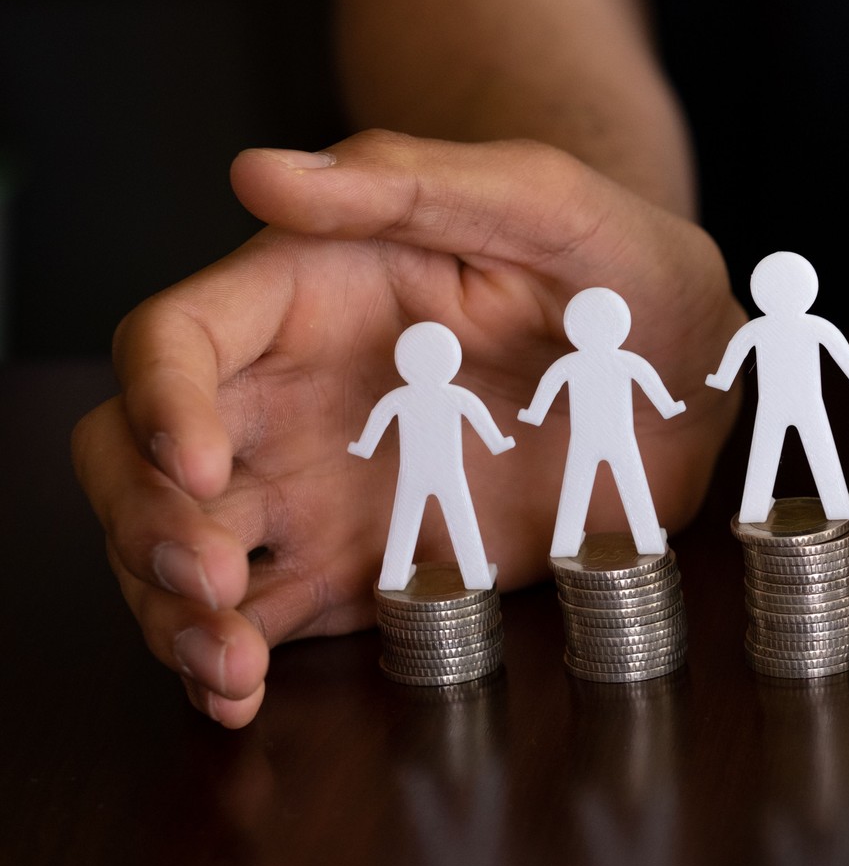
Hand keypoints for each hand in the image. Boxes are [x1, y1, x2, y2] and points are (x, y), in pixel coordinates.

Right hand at [72, 132, 744, 725]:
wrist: (688, 364)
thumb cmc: (614, 256)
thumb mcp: (539, 199)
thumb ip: (409, 186)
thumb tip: (261, 170)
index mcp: (309, 294)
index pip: (176, 341)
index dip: (162, 402)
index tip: (202, 462)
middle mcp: (290, 394)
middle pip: (143, 458)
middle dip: (144, 520)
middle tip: (207, 576)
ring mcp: (321, 485)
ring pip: (188, 549)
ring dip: (174, 610)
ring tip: (223, 662)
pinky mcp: (367, 564)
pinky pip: (270, 617)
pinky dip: (233, 660)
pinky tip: (236, 694)